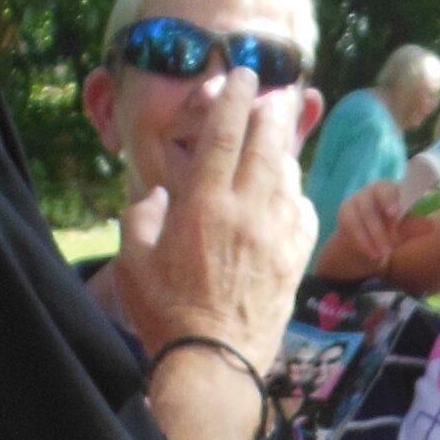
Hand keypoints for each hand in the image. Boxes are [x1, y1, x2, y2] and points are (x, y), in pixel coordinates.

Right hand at [116, 67, 313, 368]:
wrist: (213, 364)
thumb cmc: (166, 315)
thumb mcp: (135, 262)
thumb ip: (143, 216)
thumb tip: (160, 193)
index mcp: (204, 205)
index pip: (224, 134)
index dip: (235, 97)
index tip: (244, 74)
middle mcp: (247, 211)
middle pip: (267, 144)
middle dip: (272, 111)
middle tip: (274, 92)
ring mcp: (277, 235)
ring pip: (289, 175)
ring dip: (285, 150)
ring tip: (280, 138)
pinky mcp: (295, 260)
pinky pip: (305, 212)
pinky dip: (298, 195)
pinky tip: (290, 194)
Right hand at [327, 179, 406, 271]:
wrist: (363, 245)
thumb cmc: (388, 232)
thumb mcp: (402, 232)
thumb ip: (413, 228)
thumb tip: (430, 227)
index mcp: (391, 189)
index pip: (389, 187)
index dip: (391, 198)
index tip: (395, 213)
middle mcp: (372, 190)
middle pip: (373, 200)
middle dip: (382, 225)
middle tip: (392, 245)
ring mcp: (357, 199)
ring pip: (363, 214)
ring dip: (374, 236)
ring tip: (384, 254)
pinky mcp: (345, 212)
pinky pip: (352, 225)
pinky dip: (363, 240)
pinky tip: (372, 254)